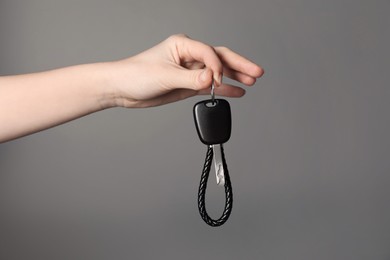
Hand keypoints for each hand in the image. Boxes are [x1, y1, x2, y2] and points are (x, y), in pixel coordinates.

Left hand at [107, 34, 263, 107]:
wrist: (122, 89)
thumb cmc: (136, 74)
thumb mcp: (164, 75)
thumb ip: (191, 78)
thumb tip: (212, 78)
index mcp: (182, 45)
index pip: (209, 52)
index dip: (217, 67)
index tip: (217, 81)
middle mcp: (189, 56)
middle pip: (220, 58)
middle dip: (239, 65)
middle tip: (257, 72)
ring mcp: (190, 71)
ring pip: (218, 72)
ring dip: (235, 77)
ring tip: (252, 82)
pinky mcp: (188, 84)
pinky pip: (210, 86)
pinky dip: (223, 89)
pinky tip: (237, 91)